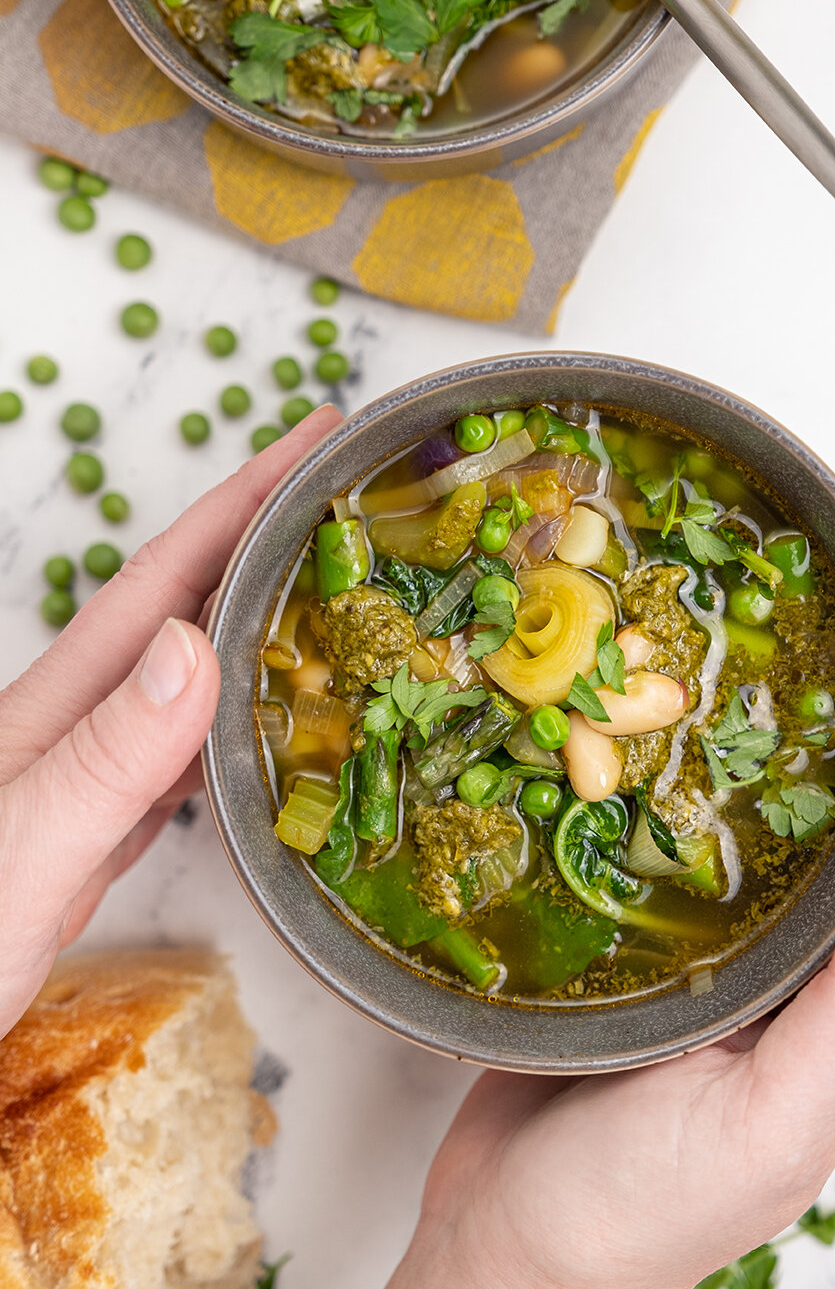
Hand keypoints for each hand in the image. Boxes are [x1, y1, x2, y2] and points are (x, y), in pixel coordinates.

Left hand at [0, 405, 340, 1040]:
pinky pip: (189, 752)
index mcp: (62, 706)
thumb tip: (194, 648)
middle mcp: (80, 725)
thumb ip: (106, 757)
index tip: (315, 440)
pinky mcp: (98, 830)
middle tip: (348, 497)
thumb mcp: (27, 848)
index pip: (166, 577)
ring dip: (263, 621)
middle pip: (187, 604)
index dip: (243, 501)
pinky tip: (274, 726)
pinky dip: (242, 720)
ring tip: (336, 593)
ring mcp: (88, 776)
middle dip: (265, 535)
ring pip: (195, 674)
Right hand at [364, 585, 834, 1288]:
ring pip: (762, 810)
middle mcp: (788, 957)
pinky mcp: (625, 934)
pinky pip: (663, 835)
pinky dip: (680, 768)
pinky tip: (663, 714)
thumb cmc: (635, 1211)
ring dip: (787, 718)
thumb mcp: (767, 1122)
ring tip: (787, 628)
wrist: (508, 1252)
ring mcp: (707, 942)